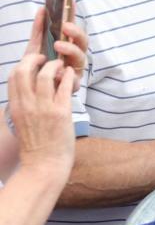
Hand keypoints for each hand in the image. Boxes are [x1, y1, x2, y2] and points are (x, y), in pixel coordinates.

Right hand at [5, 40, 74, 178]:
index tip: (33, 61)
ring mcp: (43, 108)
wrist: (44, 166)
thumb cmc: (36, 146)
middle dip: (35, 58)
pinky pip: (63, 87)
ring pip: (45, 75)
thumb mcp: (22, 122)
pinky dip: (68, 76)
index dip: (23, 63)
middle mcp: (27, 105)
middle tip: (46, 58)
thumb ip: (24, 106)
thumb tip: (31, 93)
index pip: (13, 76)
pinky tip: (71, 74)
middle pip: (24, 70)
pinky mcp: (61, 113)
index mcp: (15, 107)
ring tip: (61, 65)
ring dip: (55, 65)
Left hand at [23, 7, 87, 92]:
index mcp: (69, 46)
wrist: (31, 92)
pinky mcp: (72, 85)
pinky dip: (65, 74)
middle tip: (65, 26)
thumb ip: (39, 30)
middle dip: (76, 33)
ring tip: (58, 45)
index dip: (74, 18)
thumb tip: (42, 10)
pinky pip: (73, 79)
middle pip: (82, 42)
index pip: (74, 30)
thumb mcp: (36, 47)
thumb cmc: (37, 68)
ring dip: (71, 49)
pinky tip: (57, 71)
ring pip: (81, 58)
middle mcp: (74, 57)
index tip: (70, 6)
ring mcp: (75, 70)